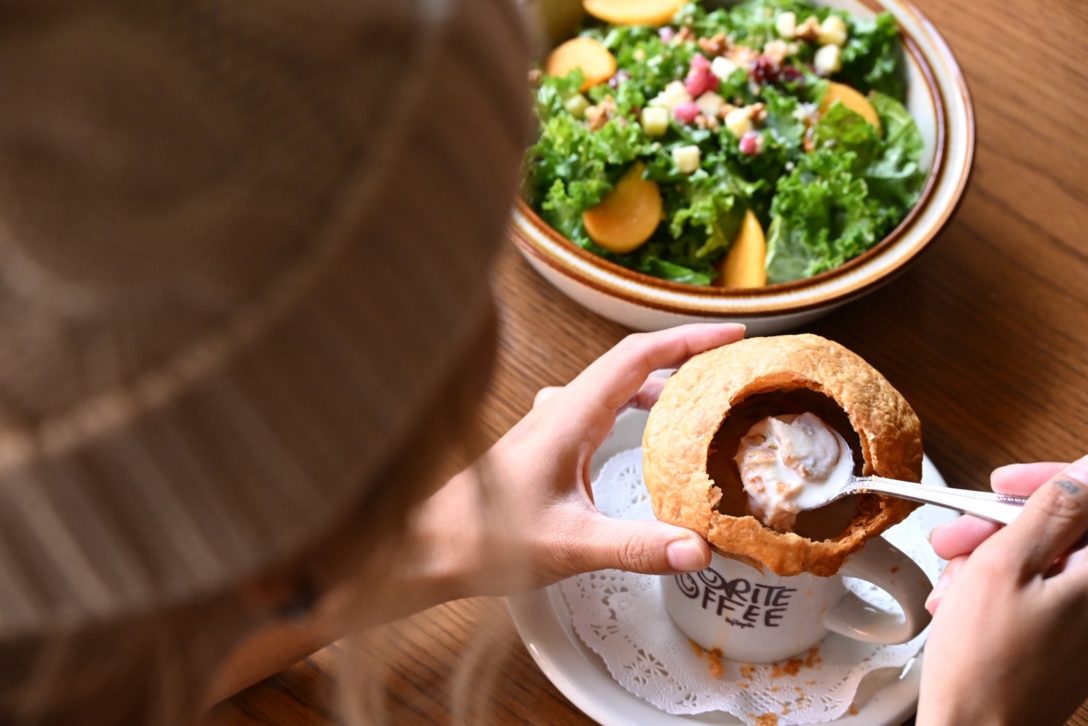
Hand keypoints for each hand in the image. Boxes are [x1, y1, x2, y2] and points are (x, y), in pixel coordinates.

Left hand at [413, 324, 745, 599]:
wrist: (429, 546)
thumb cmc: (485, 539)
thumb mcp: (571, 544)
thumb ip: (637, 547)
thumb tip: (699, 551)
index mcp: (569, 416)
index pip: (637, 356)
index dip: (687, 340)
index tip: (731, 336)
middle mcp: (560, 409)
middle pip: (630, 364)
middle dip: (684, 357)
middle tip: (730, 368)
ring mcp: (550, 422)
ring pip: (615, 386)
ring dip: (660, 385)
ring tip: (705, 401)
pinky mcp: (546, 441)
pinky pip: (600, 408)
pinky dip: (635, 408)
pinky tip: (650, 438)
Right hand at [918, 456, 1087, 724]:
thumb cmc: (986, 663)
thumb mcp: (1003, 567)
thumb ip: (1048, 512)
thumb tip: (1084, 472)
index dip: (1049, 479)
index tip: (1005, 481)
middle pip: (1064, 530)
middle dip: (1003, 525)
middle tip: (958, 538)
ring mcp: (1087, 621)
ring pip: (1043, 560)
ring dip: (992, 559)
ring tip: (953, 582)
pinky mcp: (1070, 640)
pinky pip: (1039, 592)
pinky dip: (1000, 588)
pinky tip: (963, 602)